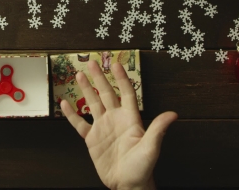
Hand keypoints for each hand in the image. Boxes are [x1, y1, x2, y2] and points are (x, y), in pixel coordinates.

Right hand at [61, 60, 176, 189]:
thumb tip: (173, 114)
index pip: (125, 93)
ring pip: (92, 104)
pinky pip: (79, 124)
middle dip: (99, 77)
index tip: (115, 64)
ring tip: (79, 75)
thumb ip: (158, 129)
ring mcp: (103, 128)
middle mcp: (116, 119)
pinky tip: (65, 104)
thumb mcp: (151, 148)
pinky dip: (71, 114)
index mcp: (130, 119)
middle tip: (91, 62)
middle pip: (106, 93)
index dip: (121, 78)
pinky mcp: (92, 139)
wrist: (128, 184)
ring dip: (86, 90)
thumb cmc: (142, 168)